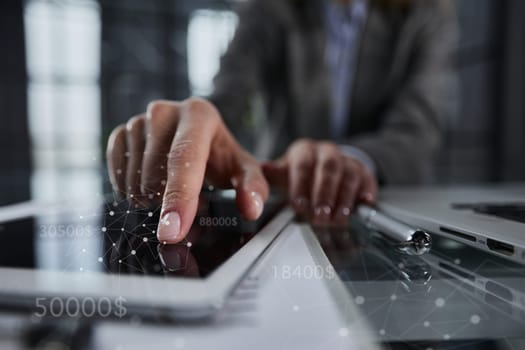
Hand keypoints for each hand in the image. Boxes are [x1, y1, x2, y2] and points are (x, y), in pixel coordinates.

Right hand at [106, 98, 268, 242]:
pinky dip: (131, 189)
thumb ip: (253, 188)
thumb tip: (250, 208)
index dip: (178, 199)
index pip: (184, 160)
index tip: (172, 232)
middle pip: (154, 175)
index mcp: (198, 114)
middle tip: (187, 200)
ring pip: (133, 179)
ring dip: (151, 198)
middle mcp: (165, 111)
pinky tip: (151, 185)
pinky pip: (116, 173)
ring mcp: (138, 120)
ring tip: (172, 189)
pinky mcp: (121, 133)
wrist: (197, 138)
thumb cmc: (221, 158)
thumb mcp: (243, 170)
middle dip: (167, 202)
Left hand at [263, 139, 377, 223]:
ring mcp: (347, 161)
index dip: (301, 186)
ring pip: (348, 175)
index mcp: (304, 151)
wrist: (325, 169)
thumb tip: (264, 170)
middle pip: (328, 168)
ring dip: (343, 199)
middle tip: (320, 216)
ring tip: (338, 218)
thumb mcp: (285, 175)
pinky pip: (367, 180)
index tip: (299, 206)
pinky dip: (365, 193)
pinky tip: (363, 205)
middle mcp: (327, 152)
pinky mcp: (364, 172)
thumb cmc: (301, 176)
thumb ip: (274, 175)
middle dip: (324, 194)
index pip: (302, 164)